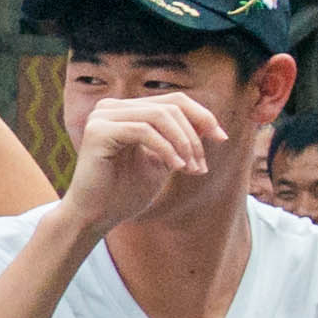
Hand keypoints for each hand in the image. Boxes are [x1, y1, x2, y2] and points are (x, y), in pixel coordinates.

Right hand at [63, 91, 224, 233]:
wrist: (95, 217)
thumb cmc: (124, 192)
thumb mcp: (162, 160)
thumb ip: (180, 139)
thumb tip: (211, 125)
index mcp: (125, 110)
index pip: (174, 100)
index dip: (202, 116)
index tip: (222, 139)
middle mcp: (111, 107)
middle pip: (170, 106)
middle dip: (194, 136)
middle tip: (201, 167)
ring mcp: (102, 116)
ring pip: (160, 116)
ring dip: (183, 144)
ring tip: (190, 169)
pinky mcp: (98, 131)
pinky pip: (144, 131)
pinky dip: (166, 149)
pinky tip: (176, 168)